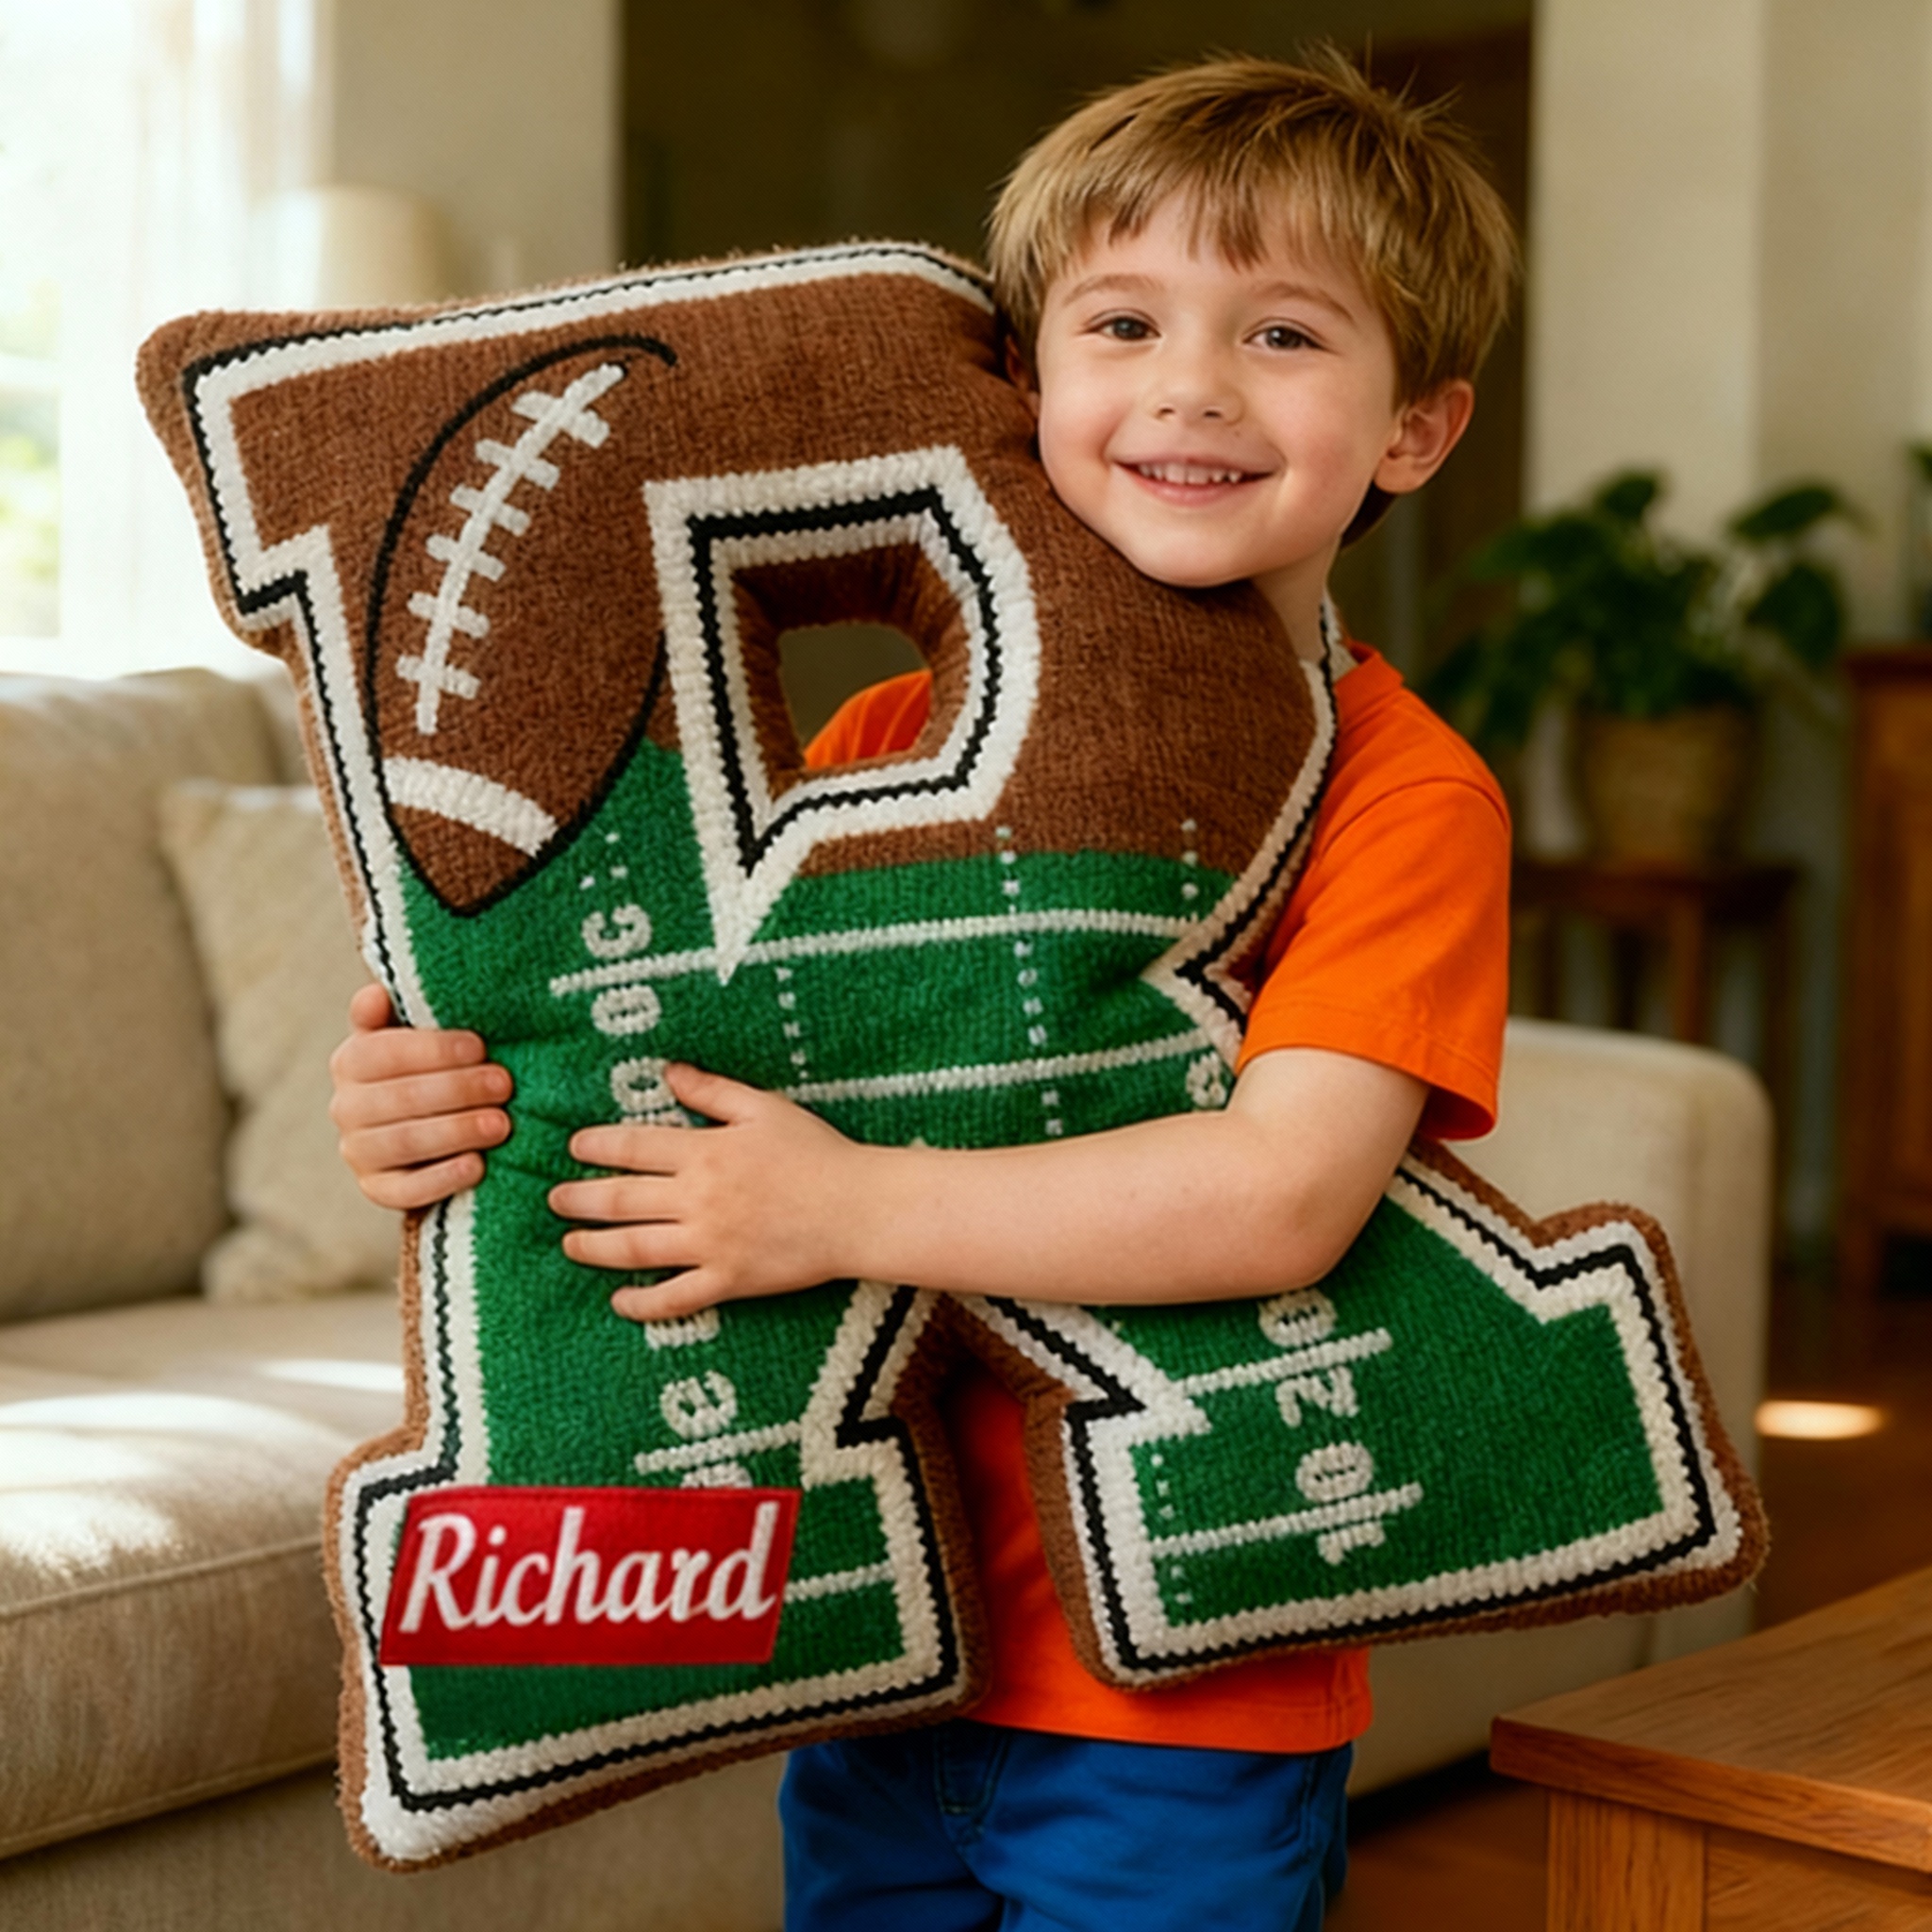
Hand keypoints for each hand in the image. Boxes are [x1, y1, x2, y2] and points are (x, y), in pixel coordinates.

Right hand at [328, 983, 513, 1209]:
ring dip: (457, 1131)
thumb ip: (395, 1014)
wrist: (430, 1128)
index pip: (383, 1052)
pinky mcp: (378, 1190)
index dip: (433, 1049)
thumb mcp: (415, 1034)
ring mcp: (359, 1152)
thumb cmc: (430, 1068)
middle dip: (458, 1089)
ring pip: (404, 1142)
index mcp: (352, 1061)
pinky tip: (478, 1166)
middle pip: (400, 1098)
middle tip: (505, 1084)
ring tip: (502, 1124)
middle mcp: (346, 1107)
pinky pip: (405, 1191)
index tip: (480, 1046)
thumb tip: (376, 994)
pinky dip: (443, 1178)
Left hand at [549, 1064, 864, 1322]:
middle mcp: (698, 1200)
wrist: (858, 1209)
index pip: (633, 1148)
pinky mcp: (728, 1281)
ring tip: (569, 1243)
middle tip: (553, 1198)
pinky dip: (641, 1303)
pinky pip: (674, 1298)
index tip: (573, 1147)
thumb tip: (669, 1072)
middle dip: (578, 1198)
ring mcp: (710, 1245)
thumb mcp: (764, 1108)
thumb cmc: (817, 1153)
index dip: (596, 1146)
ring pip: (635, 1249)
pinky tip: (619, 1301)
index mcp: (705, 1153)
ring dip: (594, 1247)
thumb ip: (712, 1091)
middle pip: (621, 1200)